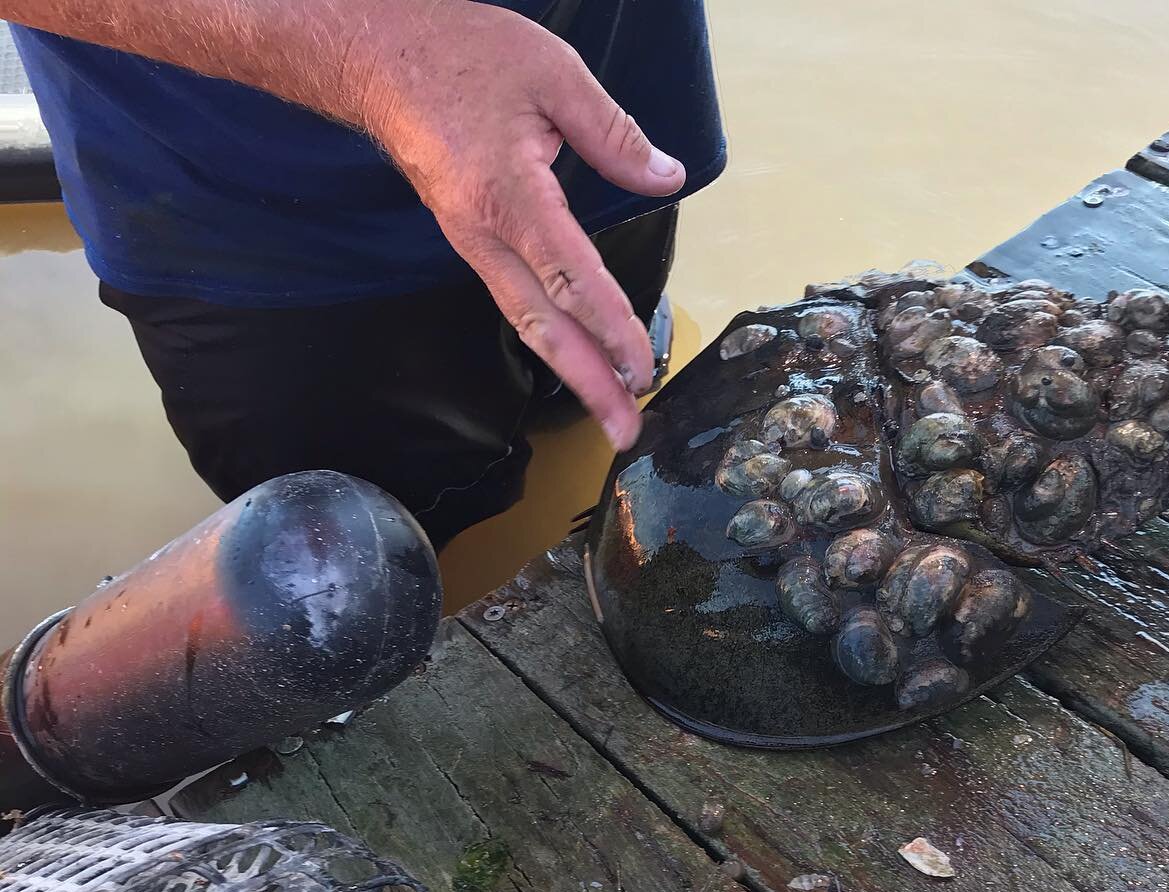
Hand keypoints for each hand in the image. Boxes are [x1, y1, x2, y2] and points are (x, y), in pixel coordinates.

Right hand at [351, 0, 685, 447]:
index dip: (612, 327)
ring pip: (528, 323)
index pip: (572, 277)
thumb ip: (613, 132)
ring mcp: (472, 243)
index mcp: (509, 194)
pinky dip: (551, 338)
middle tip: (626, 432)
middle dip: (591, 383)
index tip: (643, 366)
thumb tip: (667, 175)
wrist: (373, 54)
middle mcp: (485, 234)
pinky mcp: (470, 241)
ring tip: (610, 412)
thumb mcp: (551, 73)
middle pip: (546, 326)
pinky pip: (514, 302)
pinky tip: (577, 359)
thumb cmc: (457, 53)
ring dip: (572, 371)